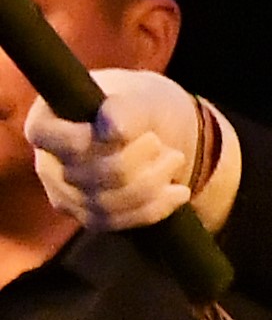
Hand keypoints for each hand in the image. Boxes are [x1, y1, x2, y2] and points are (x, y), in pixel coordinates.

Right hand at [21, 68, 206, 233]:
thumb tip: (114, 129)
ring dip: (150, 183)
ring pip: (104, 203)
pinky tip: (178, 191)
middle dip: (133, 160)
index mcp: (45, 122)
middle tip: (158, 141)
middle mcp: (48, 162)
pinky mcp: (90, 216)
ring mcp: (66, 194)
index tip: (123, 133)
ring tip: (175, 159)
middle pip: (86, 174)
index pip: (49, 138)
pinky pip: (117, 223)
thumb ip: (124, 109)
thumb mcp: (137, 97)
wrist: (156, 132)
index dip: (86, 139)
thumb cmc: (139, 106)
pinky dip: (154, 208)